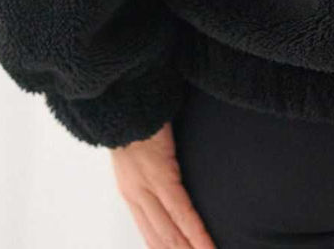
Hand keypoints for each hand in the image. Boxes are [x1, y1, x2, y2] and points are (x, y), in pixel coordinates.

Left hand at [111, 121, 216, 247]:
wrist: (127, 100)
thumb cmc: (139, 118)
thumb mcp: (141, 151)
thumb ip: (153, 170)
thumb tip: (170, 178)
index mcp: (131, 192)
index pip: (150, 233)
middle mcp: (136, 196)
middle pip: (161, 239)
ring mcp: (148, 188)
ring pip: (171, 233)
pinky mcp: (161, 176)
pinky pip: (181, 212)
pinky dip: (196, 233)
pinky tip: (207, 246)